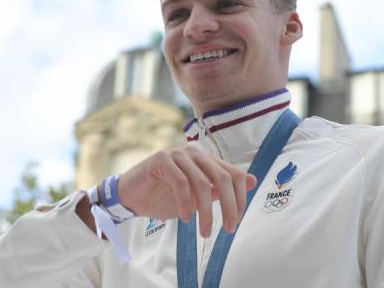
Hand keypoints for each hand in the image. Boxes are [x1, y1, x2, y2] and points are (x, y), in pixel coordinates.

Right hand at [117, 147, 256, 237]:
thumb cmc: (164, 197)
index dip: (240, 198)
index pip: (233, 174)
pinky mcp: (161, 159)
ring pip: (201, 182)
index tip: (236, 221)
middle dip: (229, 206)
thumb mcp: (197, 197)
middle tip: (228, 229)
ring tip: (204, 231)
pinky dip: (185, 203)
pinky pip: (180, 182)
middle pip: (222, 177)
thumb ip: (221, 189)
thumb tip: (252, 181)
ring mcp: (177, 154)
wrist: (131, 196)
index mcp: (206, 160)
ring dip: (206, 211)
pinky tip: (186, 218)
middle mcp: (194, 153)